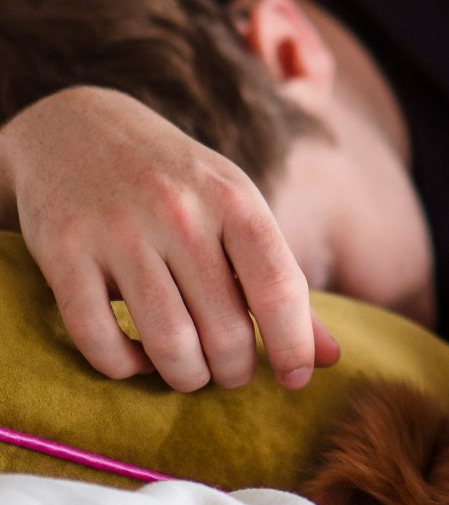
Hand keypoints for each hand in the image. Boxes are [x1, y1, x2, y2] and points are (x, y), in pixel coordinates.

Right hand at [0, 87, 339, 390]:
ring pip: (167, 342)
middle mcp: (178, 213)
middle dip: (235, 371)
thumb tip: (331, 359)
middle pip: (225, 330)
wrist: (77, 126)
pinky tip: (136, 358)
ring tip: (192, 372)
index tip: (295, 378)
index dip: (293, 346)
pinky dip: (122, 366)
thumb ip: (282, 283)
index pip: (279, 288)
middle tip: (232, 373)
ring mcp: (117, 230)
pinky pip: (98, 338)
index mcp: (234, 200)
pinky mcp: (62, 250)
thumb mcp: (238, 212)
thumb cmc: (179, 184)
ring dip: (186, 377)